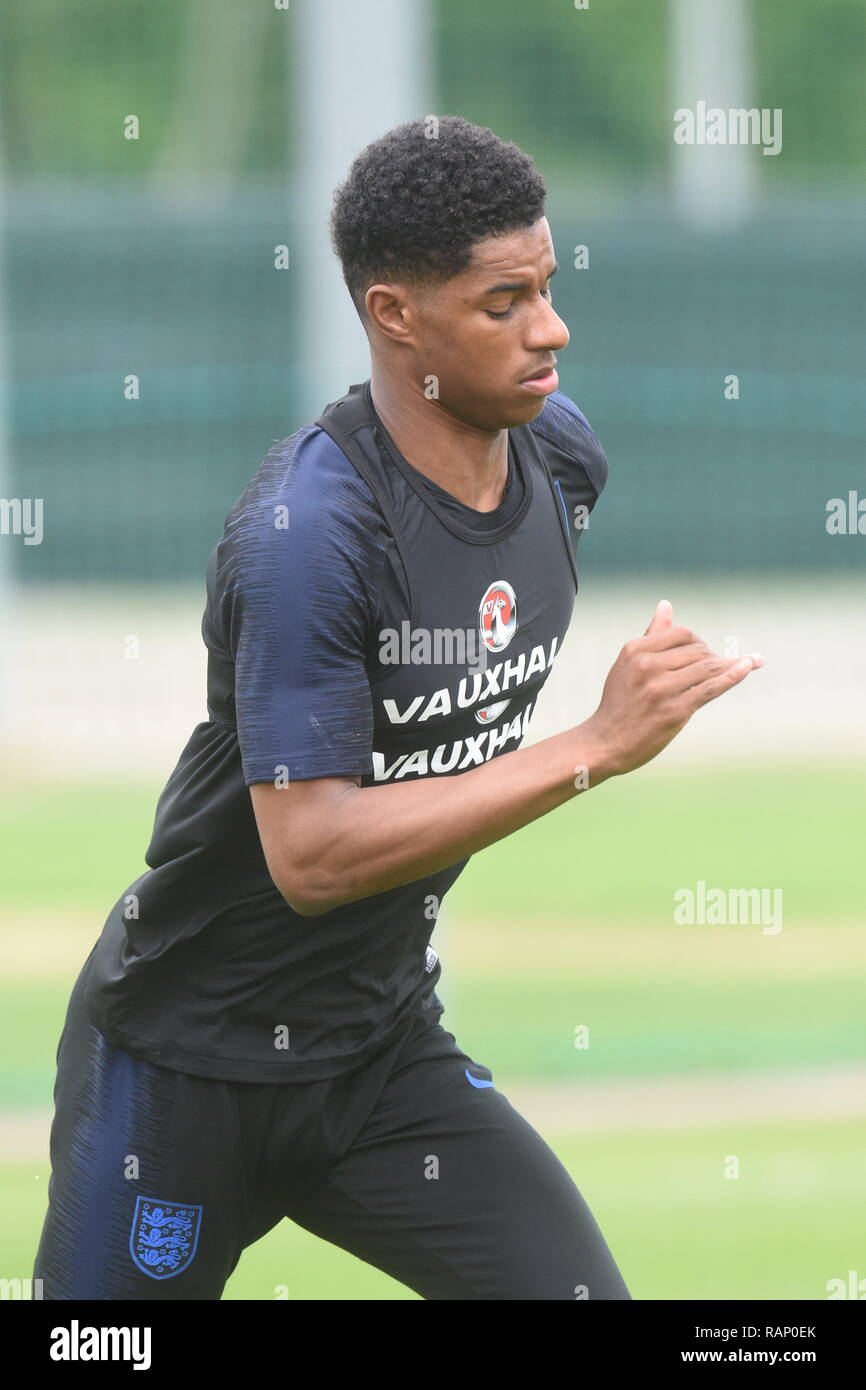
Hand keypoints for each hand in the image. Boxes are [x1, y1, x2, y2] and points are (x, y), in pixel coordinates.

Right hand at [582, 599, 763, 777]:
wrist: (605, 742)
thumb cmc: (620, 703)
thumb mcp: (629, 664)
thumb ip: (652, 635)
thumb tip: (666, 605)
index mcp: (635, 650)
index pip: (681, 633)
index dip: (698, 642)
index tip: (704, 654)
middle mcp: (647, 666)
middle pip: (697, 650)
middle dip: (713, 657)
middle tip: (716, 670)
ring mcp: (661, 688)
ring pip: (708, 667)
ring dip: (730, 664)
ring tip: (747, 664)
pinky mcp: (675, 710)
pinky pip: (711, 688)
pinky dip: (734, 675)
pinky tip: (749, 665)